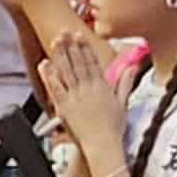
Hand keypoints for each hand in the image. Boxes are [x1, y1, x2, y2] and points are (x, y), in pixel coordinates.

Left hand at [38, 22, 127, 176]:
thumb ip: (125, 83)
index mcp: (101, 87)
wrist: (103, 146)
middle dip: (71, 46)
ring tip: (55, 41)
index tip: (80, 35)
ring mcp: (75, 97)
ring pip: (67, 71)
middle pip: (78, 63)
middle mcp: (88, 89)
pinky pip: (56, 88)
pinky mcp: (65, 107)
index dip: (85, 47)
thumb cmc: (113, 129)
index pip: (92, 62)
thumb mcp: (123, 102)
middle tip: (64, 31)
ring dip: (60, 55)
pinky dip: (50, 76)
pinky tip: (45, 64)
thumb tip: (132, 67)